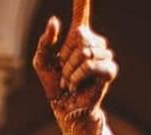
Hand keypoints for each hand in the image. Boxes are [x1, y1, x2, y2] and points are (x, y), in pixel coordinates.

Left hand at [33, 2, 117, 134]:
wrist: (64, 108)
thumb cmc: (54, 84)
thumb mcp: (42, 61)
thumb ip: (45, 40)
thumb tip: (55, 20)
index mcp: (78, 37)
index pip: (81, 11)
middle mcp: (94, 43)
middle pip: (80, 36)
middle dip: (66, 57)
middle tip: (65, 72)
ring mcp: (104, 56)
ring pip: (85, 52)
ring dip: (71, 70)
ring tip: (70, 81)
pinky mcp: (109, 71)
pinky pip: (90, 64)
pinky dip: (78, 76)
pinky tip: (76, 85)